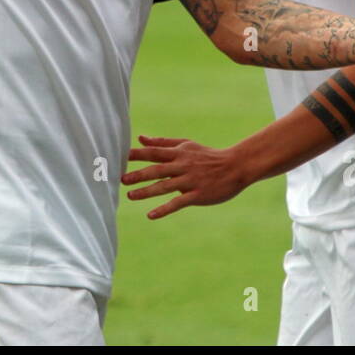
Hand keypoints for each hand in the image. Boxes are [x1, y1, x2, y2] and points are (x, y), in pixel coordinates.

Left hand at [122, 135, 247, 219]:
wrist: (235, 166)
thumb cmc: (208, 155)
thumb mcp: (186, 145)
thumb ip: (163, 142)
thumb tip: (140, 138)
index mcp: (178, 153)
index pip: (154, 152)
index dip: (136, 155)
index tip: (119, 157)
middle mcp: (182, 165)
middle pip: (156, 170)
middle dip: (138, 174)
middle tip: (121, 180)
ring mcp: (190, 181)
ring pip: (165, 186)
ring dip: (146, 191)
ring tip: (130, 196)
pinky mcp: (198, 195)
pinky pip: (178, 203)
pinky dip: (164, 209)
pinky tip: (151, 215)